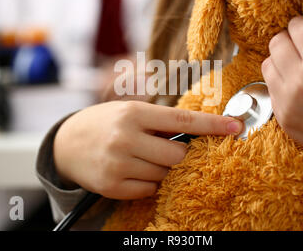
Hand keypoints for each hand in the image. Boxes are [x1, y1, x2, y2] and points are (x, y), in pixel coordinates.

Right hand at [53, 101, 243, 199]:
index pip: (181, 121)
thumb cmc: (105, 123)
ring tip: (143, 157)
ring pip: (164, 174)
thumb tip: (197, 135)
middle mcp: (125, 138)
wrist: (67, 144)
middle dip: (181, 155)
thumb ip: (159, 123)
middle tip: (170, 148)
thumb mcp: (129, 112)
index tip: (236, 127)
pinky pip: (149, 190)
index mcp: (133, 114)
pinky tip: (134, 170)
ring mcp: (118, 164)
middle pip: (177, 155)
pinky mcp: (112, 186)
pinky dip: (149, 182)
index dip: (212, 125)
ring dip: (163, 168)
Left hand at [262, 16, 302, 175]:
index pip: (296, 27)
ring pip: (267, 65)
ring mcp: (287, 101)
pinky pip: (270, 89)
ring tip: (294, 64)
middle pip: (276, 43)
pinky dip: (279, 82)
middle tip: (298, 44)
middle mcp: (299, 81)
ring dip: (279, 60)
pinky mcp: (283, 118)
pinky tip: (295, 85)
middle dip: (288, 39)